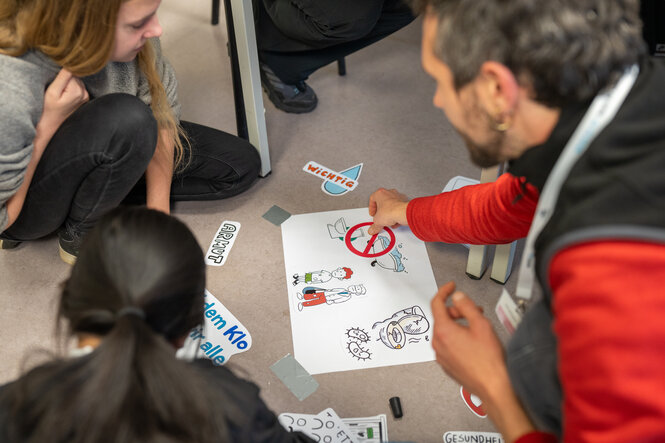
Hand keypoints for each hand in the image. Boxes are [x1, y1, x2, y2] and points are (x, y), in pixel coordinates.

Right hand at [37, 69, 88, 140]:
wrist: (52, 125)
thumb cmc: (49, 109)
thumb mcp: (52, 91)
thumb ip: (63, 77)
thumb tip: (71, 63)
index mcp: (78, 90)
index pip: (72, 71)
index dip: (61, 74)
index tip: (57, 83)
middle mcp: (85, 93)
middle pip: (75, 76)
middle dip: (65, 79)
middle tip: (57, 90)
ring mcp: (86, 97)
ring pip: (76, 81)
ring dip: (68, 84)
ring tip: (60, 94)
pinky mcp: (84, 99)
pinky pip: (78, 87)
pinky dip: (71, 88)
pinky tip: (64, 96)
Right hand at [368, 188, 408, 234]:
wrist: (404, 213)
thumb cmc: (391, 211)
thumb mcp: (378, 221)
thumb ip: (375, 225)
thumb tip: (373, 229)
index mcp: (380, 193)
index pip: (372, 199)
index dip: (371, 208)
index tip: (373, 214)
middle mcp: (389, 193)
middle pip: (382, 202)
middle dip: (381, 211)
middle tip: (380, 217)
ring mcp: (398, 196)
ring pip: (391, 205)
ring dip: (389, 213)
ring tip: (388, 221)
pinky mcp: (405, 202)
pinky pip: (399, 208)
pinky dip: (397, 214)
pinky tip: (396, 222)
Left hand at [431, 282, 536, 441]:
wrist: (493, 387)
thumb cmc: (489, 360)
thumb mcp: (481, 324)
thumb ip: (467, 306)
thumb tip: (458, 296)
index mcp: (443, 331)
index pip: (436, 303)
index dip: (444, 291)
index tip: (450, 286)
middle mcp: (438, 344)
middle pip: (442, 318)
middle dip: (457, 311)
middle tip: (474, 311)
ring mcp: (441, 356)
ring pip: (445, 332)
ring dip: (458, 325)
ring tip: (477, 328)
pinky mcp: (447, 365)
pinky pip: (448, 345)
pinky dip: (457, 338)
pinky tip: (473, 342)